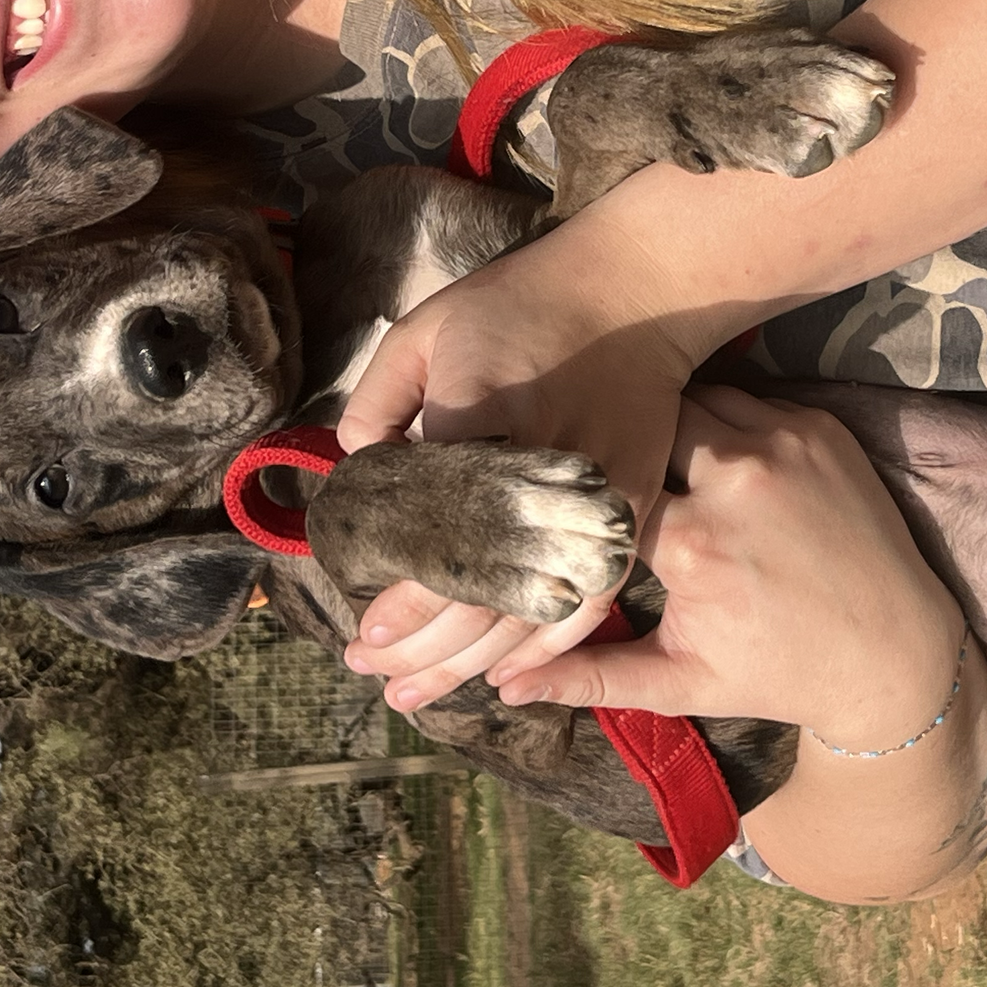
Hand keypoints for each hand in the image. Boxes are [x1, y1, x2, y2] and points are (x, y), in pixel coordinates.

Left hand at [338, 204, 729, 705]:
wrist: (631, 291)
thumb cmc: (515, 305)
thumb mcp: (422, 332)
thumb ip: (377, 403)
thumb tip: (354, 470)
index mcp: (486, 426)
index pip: (439, 535)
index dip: (403, 596)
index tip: (365, 634)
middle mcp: (542, 476)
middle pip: (481, 590)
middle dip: (422, 646)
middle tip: (371, 672)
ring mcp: (594, 502)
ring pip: (529, 608)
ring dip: (468, 662)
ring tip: (415, 694)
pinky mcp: (628, 512)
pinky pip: (588, 599)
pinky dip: (545, 646)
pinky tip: (502, 677)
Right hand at [496, 387, 967, 740]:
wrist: (894, 652)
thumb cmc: (778, 671)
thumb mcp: (681, 682)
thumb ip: (589, 675)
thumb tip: (501, 686)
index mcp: (692, 544)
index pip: (600, 490)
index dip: (575, 496)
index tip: (558, 501)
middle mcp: (735, 480)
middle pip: (640, 427)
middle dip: (623, 444)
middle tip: (607, 462)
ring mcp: (782, 443)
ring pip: (691, 401)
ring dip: (669, 427)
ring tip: (651, 452)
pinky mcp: (817, 425)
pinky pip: (744, 397)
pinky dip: (722, 419)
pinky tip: (709, 450)